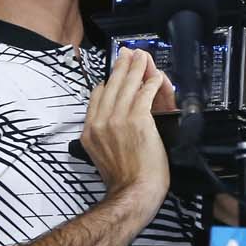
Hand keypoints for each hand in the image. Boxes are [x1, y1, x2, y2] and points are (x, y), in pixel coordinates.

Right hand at [81, 48, 169, 203]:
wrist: (132, 192)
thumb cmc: (121, 180)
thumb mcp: (99, 156)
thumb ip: (100, 136)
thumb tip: (105, 126)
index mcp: (89, 130)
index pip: (97, 97)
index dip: (107, 82)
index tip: (114, 75)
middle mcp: (101, 122)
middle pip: (112, 85)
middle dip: (122, 66)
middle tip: (128, 54)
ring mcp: (118, 119)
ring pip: (128, 86)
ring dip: (137, 68)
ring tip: (143, 57)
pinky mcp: (138, 120)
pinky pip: (145, 94)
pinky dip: (152, 83)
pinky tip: (156, 76)